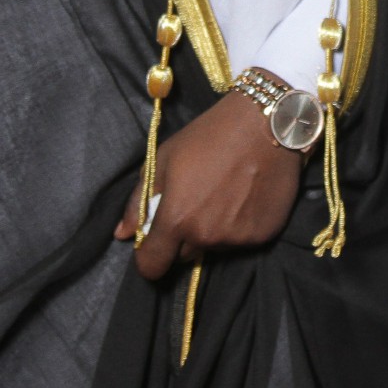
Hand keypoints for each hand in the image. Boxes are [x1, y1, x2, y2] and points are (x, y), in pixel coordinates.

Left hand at [113, 88, 303, 281]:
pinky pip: (242, 240)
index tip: (155, 244)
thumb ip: (139, 201)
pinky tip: (246, 197)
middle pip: (184, 256)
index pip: (152, 265)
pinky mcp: (263, 235)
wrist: (265, 122)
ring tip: (225, 195)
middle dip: (183, 238)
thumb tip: (122, 234)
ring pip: (215, 247)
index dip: (149, 258)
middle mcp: (206, 235)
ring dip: (213, 231)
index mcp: (176, 218)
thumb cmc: (209, 135)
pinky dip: (241, 226)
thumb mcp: (165, 158)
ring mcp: (237, 238)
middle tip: (196, 204)